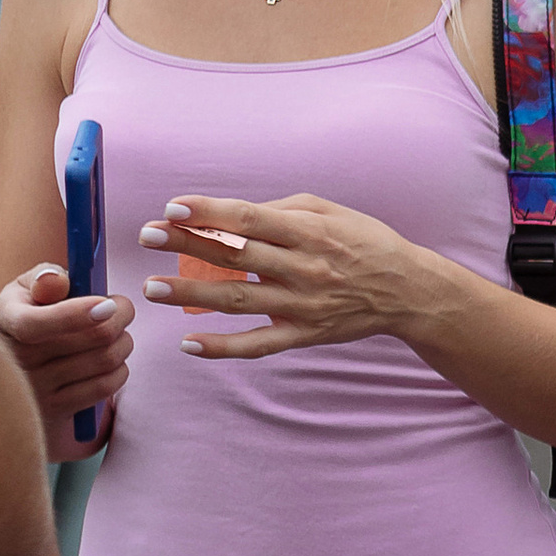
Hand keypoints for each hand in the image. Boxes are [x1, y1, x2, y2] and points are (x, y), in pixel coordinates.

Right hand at [0, 261, 133, 448]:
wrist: (14, 368)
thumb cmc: (31, 315)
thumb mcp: (26, 291)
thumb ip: (44, 278)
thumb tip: (58, 280)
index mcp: (8, 319)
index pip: (35, 324)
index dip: (75, 314)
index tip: (108, 304)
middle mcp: (17, 358)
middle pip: (94, 337)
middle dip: (120, 316)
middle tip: (122, 308)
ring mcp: (36, 389)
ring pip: (106, 360)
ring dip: (125, 342)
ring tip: (118, 334)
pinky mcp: (56, 410)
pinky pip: (105, 386)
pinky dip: (120, 370)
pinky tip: (113, 360)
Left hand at [137, 193, 434, 356]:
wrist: (408, 291)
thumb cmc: (364, 242)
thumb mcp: (330, 211)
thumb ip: (280, 209)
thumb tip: (230, 215)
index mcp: (309, 232)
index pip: (250, 220)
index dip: (209, 213)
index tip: (173, 207)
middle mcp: (304, 268)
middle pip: (236, 256)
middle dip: (188, 244)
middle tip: (147, 236)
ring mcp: (303, 305)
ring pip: (239, 299)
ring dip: (193, 294)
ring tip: (153, 288)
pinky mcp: (304, 334)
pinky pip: (259, 345)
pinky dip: (224, 347)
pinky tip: (189, 343)